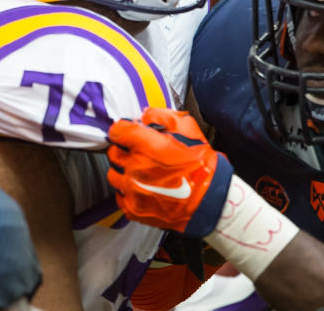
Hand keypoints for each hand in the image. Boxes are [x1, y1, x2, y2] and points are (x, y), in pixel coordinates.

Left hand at [107, 108, 233, 237]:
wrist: (210, 200)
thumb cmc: (201, 165)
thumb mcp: (188, 129)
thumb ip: (162, 116)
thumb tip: (145, 116)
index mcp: (147, 146)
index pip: (117, 131)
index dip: (123, 129)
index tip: (128, 132)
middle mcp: (136, 168)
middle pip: (113, 152)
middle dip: (124, 149)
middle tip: (139, 152)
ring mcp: (133, 190)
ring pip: (114, 175)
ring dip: (124, 171)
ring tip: (141, 172)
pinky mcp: (134, 208)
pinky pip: (120, 196)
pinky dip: (127, 192)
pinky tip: (142, 188)